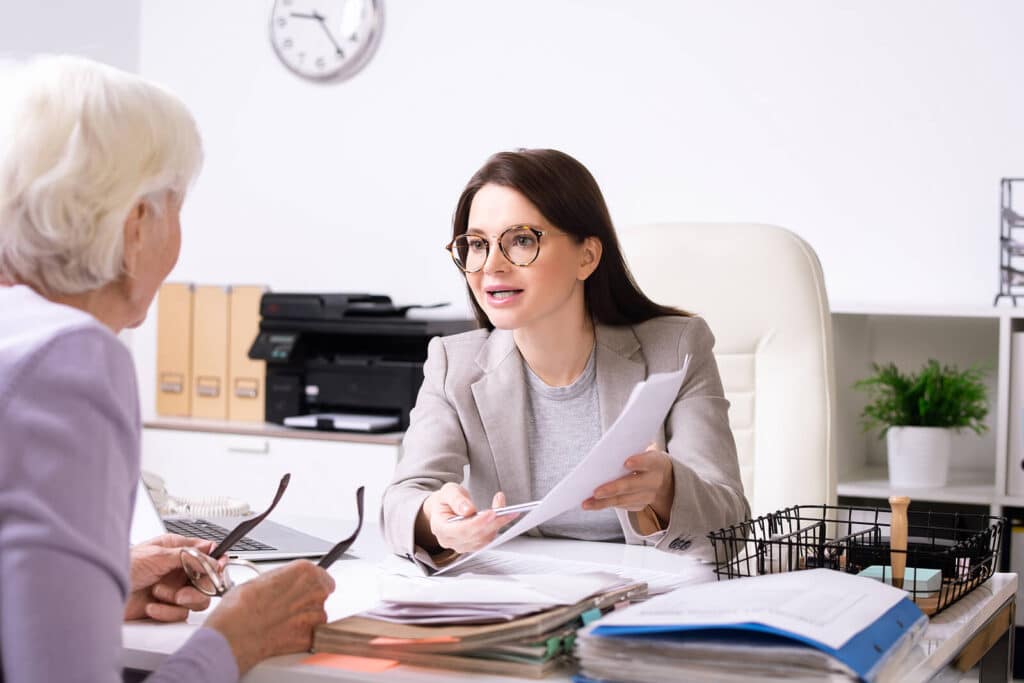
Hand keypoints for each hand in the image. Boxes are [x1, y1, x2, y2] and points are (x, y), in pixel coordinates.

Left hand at [124, 533, 218, 621]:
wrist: (99, 596)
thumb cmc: (120, 568)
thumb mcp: (157, 556)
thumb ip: (188, 555)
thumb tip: (211, 553)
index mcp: (176, 549)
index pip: (206, 554)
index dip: (215, 562)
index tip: (218, 569)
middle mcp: (177, 570)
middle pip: (207, 580)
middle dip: (197, 587)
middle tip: (184, 589)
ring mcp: (173, 590)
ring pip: (198, 599)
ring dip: (180, 600)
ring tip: (162, 595)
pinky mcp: (166, 609)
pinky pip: (180, 614)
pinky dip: (166, 611)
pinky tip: (152, 605)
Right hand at [205, 560, 335, 674]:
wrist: (234, 635)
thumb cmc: (241, 607)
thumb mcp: (261, 579)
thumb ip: (283, 580)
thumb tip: (284, 584)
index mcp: (304, 572)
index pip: (321, 575)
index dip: (310, 583)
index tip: (302, 588)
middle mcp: (314, 592)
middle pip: (322, 594)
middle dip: (308, 600)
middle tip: (288, 606)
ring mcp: (314, 616)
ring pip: (318, 615)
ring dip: (306, 618)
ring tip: (282, 621)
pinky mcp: (310, 638)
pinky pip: (312, 635)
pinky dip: (301, 636)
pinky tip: (283, 634)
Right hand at [416, 483, 517, 553]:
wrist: (444, 509)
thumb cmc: (445, 501)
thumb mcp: (448, 492)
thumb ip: (456, 499)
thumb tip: (467, 510)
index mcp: (439, 527)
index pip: (460, 530)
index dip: (477, 523)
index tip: (491, 513)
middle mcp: (450, 540)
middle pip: (474, 536)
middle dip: (493, 523)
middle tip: (506, 511)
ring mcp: (461, 545)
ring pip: (483, 539)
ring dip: (498, 525)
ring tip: (508, 510)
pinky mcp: (472, 545)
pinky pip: (487, 539)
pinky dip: (497, 527)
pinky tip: (504, 516)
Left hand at [583, 444, 674, 523]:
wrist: (665, 478)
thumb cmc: (645, 459)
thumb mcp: (644, 451)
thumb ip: (630, 450)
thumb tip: (605, 452)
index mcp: (656, 462)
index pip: (648, 461)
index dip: (638, 462)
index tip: (626, 463)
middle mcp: (654, 481)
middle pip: (632, 485)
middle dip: (612, 489)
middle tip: (595, 492)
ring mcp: (648, 496)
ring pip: (624, 500)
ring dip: (603, 502)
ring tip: (586, 503)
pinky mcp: (641, 505)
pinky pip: (622, 506)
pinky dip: (606, 504)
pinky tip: (592, 504)